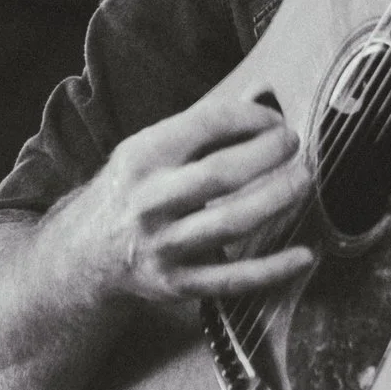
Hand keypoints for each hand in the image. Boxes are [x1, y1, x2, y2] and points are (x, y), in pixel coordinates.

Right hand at [51, 89, 315, 304]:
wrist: (85, 254)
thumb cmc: (132, 191)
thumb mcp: (147, 150)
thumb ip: (198, 131)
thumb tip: (262, 105)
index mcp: (143, 156)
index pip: (206, 124)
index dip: (251, 117)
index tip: (276, 121)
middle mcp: (150, 200)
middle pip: (221, 174)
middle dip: (268, 155)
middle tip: (294, 146)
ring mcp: (164, 245)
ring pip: (231, 223)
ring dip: (277, 200)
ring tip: (303, 182)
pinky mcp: (177, 284)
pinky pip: (233, 279)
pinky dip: (274, 268)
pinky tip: (305, 255)